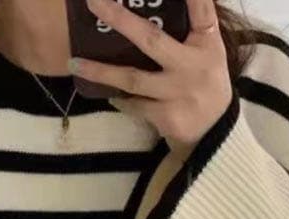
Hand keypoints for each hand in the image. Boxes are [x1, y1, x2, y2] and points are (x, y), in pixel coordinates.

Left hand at [69, 0, 233, 150]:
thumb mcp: (208, 53)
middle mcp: (192, 66)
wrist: (214, 135)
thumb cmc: (205, 85)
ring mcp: (178, 93)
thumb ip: (193, 25)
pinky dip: (118, 98)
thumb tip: (163, 4)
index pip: (201, 11)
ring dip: (101, 71)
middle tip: (93, 1)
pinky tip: (106, 92)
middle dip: (120, 19)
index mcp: (206, 44)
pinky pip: (133, 104)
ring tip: (75, 63)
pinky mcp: (166, 116)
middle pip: (151, 39)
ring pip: (132, 79)